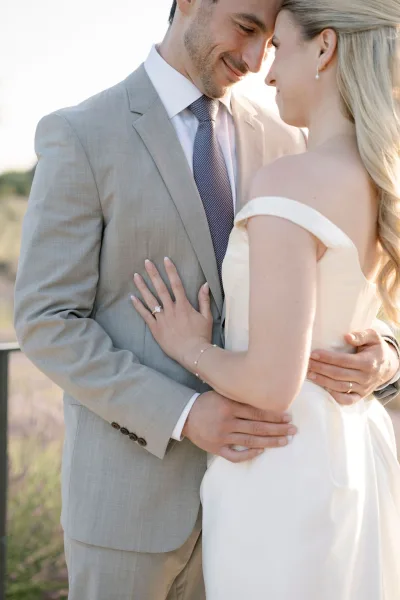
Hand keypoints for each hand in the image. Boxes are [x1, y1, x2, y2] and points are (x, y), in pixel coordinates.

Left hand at [131, 258, 212, 365]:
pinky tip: (132, 298)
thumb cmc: (201, 336)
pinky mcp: (155, 328)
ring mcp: (162, 318)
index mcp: (183, 305)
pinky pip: (145, 315)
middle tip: (146, 262)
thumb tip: (205, 284)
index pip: (176, 283)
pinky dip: (138, 306)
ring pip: (150, 299)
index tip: (165, 259)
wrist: (193, 353)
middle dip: (153, 274)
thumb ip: (204, 300)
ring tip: (136, 276)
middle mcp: (171, 309)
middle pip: (160, 288)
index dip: (171, 270)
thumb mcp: (206, 317)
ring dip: (142, 287)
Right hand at [183, 390, 297, 462]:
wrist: (184, 415)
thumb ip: (240, 397)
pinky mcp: (216, 448)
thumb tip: (265, 398)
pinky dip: (249, 454)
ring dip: (270, 442)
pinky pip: (235, 455)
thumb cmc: (207, 402)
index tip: (288, 416)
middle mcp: (226, 422)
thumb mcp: (222, 394)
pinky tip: (261, 451)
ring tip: (285, 441)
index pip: (256, 412)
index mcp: (228, 406)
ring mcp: (221, 437)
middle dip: (278, 429)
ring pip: (250, 441)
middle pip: (257, 427)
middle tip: (294, 430)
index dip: (274, 415)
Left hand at [308, 328, 398, 405]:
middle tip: (307, 363)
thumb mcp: (373, 337)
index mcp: (368, 362)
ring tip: (309, 374)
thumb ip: (361, 335)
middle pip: (339, 374)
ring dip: (323, 381)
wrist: (387, 366)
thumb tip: (347, 337)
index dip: (328, 358)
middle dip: (320, 368)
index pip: (344, 360)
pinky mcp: (360, 396)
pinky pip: (346, 400)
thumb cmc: (375, 348)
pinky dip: (334, 395)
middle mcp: (365, 377)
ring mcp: (363, 388)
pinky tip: (322, 388)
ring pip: (340, 387)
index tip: (313, 353)